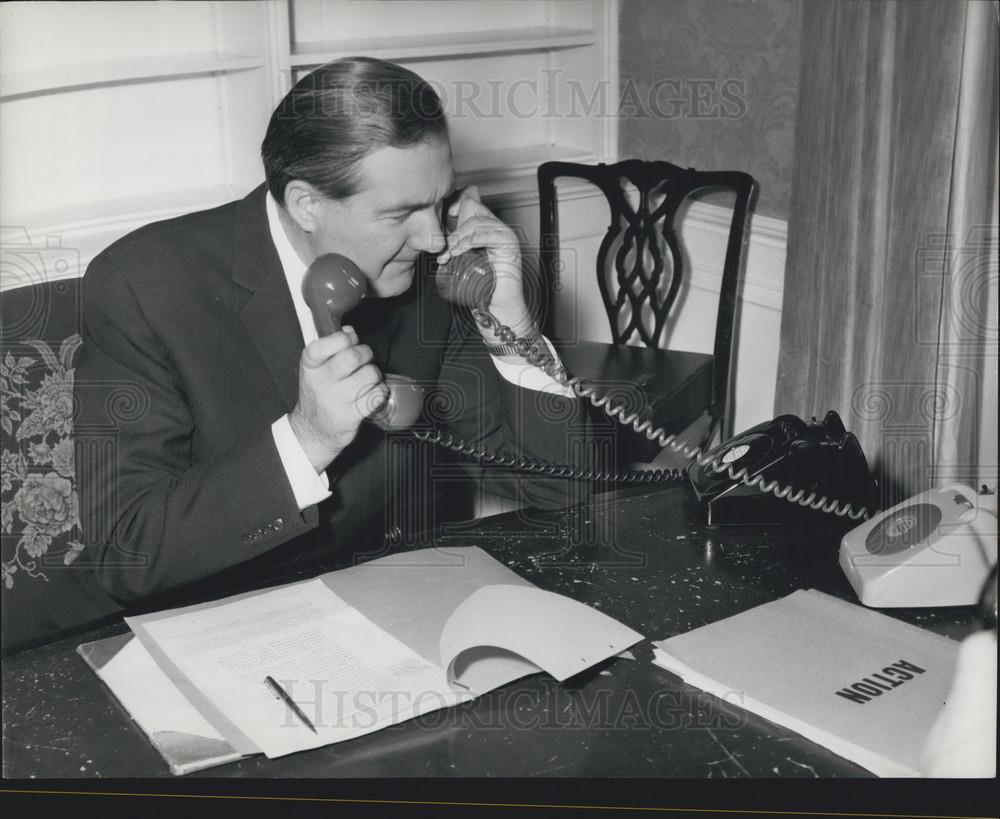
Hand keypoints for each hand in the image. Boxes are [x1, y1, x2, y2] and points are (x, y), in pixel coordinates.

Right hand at [288, 326, 388, 471]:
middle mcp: (321, 383)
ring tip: (367, 379)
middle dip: (365, 353)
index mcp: (310, 367)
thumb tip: (349, 330)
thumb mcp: (316, 369)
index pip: (323, 345)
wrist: (314, 431)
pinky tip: (372, 392)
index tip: (350, 339)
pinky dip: (380, 390)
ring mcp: (336, 400)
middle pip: (352, 357)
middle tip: (364, 359)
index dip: (343, 338)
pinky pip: (377, 394)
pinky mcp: (351, 416)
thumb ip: (331, 348)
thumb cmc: (319, 395)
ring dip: (374, 374)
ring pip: (369, 374)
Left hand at [437, 186, 534, 336]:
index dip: (454, 208)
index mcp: (487, 227)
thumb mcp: (461, 261)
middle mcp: (497, 227)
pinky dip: (469, 241)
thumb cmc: (481, 287)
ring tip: (449, 255)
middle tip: (445, 249)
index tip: (442, 226)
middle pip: (472, 208)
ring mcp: (504, 234)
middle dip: (454, 229)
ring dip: (458, 238)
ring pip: (476, 222)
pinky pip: (486, 234)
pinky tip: (458, 251)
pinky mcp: (510, 244)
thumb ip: (453, 246)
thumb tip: (434, 237)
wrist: (497, 307)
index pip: (470, 203)